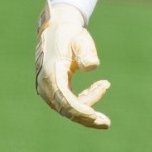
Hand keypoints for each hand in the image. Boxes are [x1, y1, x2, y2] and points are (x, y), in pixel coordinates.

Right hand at [35, 2, 111, 128]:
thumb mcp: (80, 40)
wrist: (57, 28)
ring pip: (67, 108)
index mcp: (51, 75)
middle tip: (105, 123)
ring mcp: (48, 88)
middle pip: (66, 109)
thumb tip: (92, 66)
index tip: (95, 116)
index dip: (81, 110)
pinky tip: (100, 87)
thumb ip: (86, 51)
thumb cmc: (70, 34)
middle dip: (86, 118)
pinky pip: (68, 102)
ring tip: (105, 117)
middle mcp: (46, 85)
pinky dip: (84, 100)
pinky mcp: (54, 88)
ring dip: (86, 111)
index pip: (65, 100)